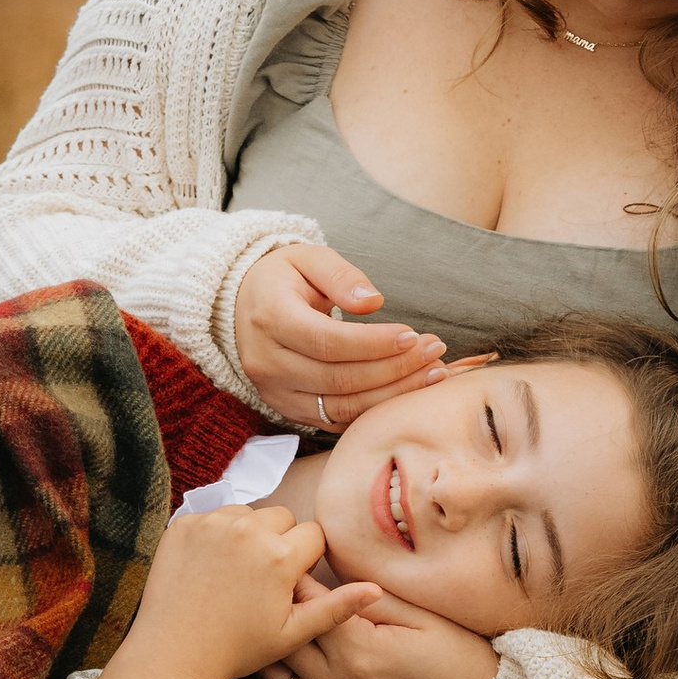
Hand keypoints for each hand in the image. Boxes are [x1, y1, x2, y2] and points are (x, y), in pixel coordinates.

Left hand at [83, 510, 381, 678]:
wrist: (173, 653)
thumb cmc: (236, 649)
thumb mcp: (293, 633)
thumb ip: (337, 607)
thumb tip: (376, 589)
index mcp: (281, 556)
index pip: (312, 535)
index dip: (305, 559)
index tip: (288, 583)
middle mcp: (248, 530)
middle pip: (282, 517)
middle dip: (278, 541)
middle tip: (262, 578)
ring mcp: (212, 524)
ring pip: (248, 513)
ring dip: (248, 534)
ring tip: (235, 573)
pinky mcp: (184, 524)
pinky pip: (214, 517)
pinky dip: (215, 535)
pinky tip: (210, 568)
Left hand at [217, 580, 499, 678]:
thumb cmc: (456, 658)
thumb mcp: (419, 617)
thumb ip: (371, 598)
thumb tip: (336, 572)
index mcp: (356, 646)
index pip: (308, 598)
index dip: (288, 570)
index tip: (268, 546)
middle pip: (282, 630)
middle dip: (260, 599)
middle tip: (237, 571)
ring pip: (271, 670)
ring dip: (247, 645)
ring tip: (218, 615)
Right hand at [233, 242, 453, 429]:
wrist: (243, 305)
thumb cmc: (283, 278)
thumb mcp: (309, 258)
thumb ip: (341, 275)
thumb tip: (373, 302)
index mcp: (270, 318)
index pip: (328, 341)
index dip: (375, 344)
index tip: (413, 335)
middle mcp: (267, 362)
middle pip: (339, 379)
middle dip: (395, 369)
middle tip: (434, 352)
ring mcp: (275, 392)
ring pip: (341, 407)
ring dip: (393, 394)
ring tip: (432, 373)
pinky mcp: (289, 410)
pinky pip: (337, 420)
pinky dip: (376, 410)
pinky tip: (407, 391)